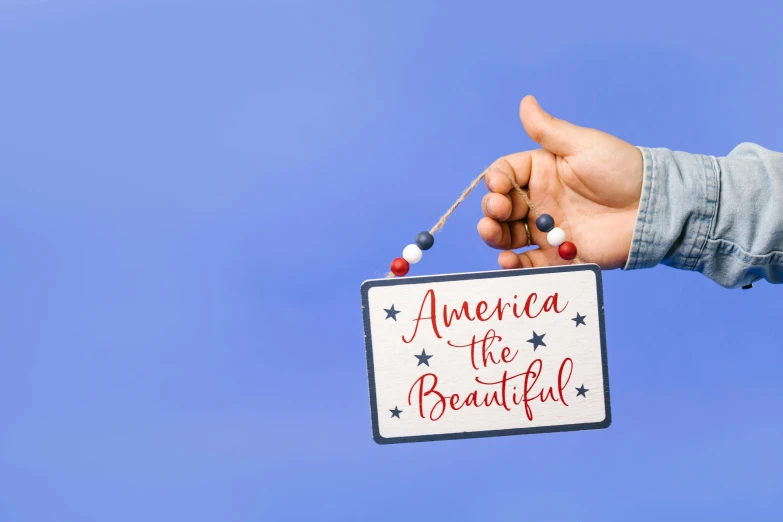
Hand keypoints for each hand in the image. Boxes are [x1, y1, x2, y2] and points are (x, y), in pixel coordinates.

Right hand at [477, 95, 643, 269]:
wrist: (653, 208)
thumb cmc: (622, 170)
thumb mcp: (583, 145)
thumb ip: (549, 130)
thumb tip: (525, 101)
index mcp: (540, 173)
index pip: (505, 175)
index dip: (495, 180)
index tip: (498, 185)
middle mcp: (539, 202)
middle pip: (500, 208)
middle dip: (491, 210)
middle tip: (498, 211)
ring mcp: (547, 230)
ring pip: (508, 236)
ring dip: (493, 236)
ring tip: (491, 233)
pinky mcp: (559, 256)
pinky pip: (529, 264)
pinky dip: (514, 266)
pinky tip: (508, 261)